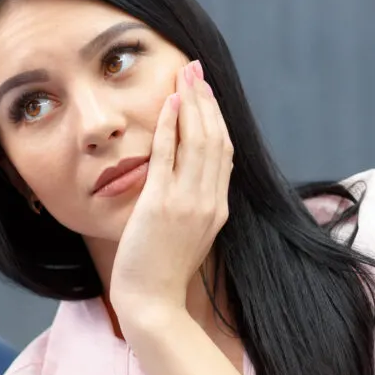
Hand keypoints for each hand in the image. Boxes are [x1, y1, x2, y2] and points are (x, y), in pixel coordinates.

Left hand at [109, 60, 232, 317]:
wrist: (152, 303)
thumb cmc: (161, 274)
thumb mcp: (186, 235)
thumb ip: (191, 208)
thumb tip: (184, 183)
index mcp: (217, 209)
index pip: (222, 153)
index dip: (216, 119)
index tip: (206, 94)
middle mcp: (209, 202)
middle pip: (215, 139)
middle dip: (206, 101)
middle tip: (196, 71)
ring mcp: (188, 203)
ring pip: (198, 142)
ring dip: (192, 104)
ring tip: (184, 76)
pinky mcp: (162, 205)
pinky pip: (169, 156)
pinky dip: (171, 127)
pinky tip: (168, 104)